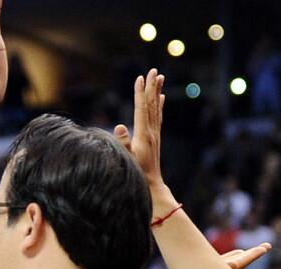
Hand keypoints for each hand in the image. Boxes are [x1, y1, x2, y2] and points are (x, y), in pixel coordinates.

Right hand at [113, 69, 165, 187]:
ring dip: (157, 92)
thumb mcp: (127, 159)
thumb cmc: (137, 174)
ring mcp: (155, 134)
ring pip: (156, 108)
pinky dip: (159, 105)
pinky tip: (161, 98)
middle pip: (151, 104)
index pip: (141, 109)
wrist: (152, 186)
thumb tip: (119, 125)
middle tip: (154, 70)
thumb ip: (123, 143)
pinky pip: (158, 117)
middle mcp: (152, 132)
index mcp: (144, 135)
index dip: (140, 93)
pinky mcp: (155, 138)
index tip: (140, 78)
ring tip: (160, 77)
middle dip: (152, 86)